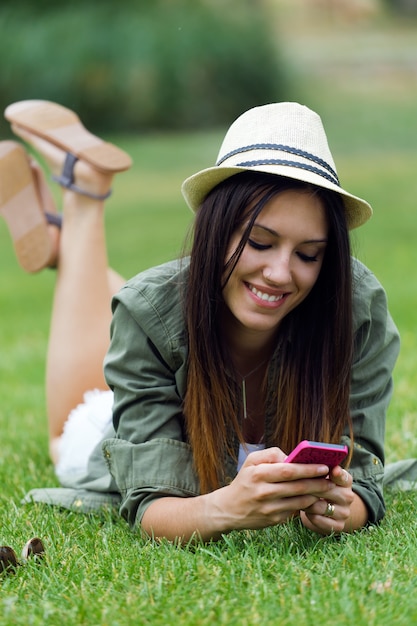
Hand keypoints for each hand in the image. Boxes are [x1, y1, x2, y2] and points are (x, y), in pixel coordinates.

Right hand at [208, 447, 332, 532]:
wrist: (229, 509)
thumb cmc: (244, 481)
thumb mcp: (251, 462)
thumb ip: (271, 454)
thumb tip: (292, 456)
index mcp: (258, 475)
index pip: (288, 471)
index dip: (308, 469)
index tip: (323, 466)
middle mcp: (264, 492)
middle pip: (297, 487)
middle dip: (317, 483)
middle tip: (330, 479)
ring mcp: (269, 508)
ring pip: (299, 501)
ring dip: (315, 495)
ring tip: (325, 488)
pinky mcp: (273, 520)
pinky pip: (295, 511)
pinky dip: (306, 505)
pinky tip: (313, 499)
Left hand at [300, 466, 354, 533]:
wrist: (326, 512)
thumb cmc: (318, 487)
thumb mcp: (321, 477)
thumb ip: (315, 469)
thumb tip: (297, 461)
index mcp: (345, 481)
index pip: (342, 476)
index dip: (337, 473)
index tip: (333, 470)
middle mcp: (348, 496)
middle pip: (327, 490)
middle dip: (308, 486)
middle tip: (293, 483)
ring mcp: (344, 512)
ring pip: (319, 506)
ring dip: (306, 502)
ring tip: (296, 497)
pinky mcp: (338, 526)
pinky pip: (318, 520)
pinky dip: (309, 515)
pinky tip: (304, 510)